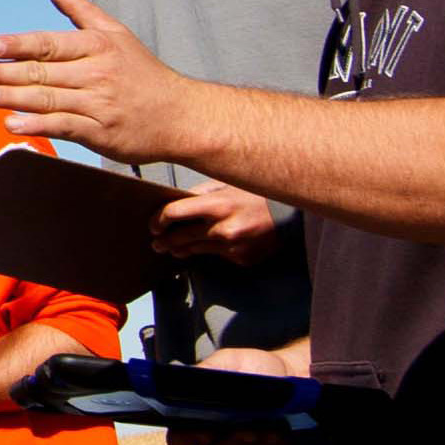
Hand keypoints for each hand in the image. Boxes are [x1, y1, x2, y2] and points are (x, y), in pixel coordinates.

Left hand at [0, 0, 196, 164]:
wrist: (181, 115)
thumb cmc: (142, 72)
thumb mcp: (116, 33)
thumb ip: (78, 9)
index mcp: (98, 46)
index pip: (50, 43)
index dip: (19, 44)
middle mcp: (97, 73)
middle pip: (42, 72)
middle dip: (2, 72)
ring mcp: (98, 104)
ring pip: (47, 99)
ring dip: (10, 98)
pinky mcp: (100, 133)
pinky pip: (64, 127)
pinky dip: (37, 125)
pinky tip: (11, 124)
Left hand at [154, 184, 283, 264]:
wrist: (291, 215)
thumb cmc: (256, 194)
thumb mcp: (228, 185)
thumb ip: (201, 193)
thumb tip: (175, 201)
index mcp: (216, 205)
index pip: (174, 213)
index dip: (158, 220)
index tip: (153, 225)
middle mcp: (222, 229)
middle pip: (179, 238)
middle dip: (163, 241)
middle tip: (156, 242)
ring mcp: (231, 247)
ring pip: (194, 251)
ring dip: (180, 249)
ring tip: (171, 248)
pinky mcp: (241, 259)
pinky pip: (217, 256)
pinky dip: (210, 250)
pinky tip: (207, 245)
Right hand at [163, 348, 301, 444]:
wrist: (291, 377)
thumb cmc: (257, 370)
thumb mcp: (228, 362)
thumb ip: (206, 373)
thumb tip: (185, 383)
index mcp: (199, 418)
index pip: (180, 440)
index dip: (189, 439)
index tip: (206, 430)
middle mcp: (215, 440)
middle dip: (235, 440)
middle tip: (251, 426)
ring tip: (274, 427)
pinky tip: (282, 437)